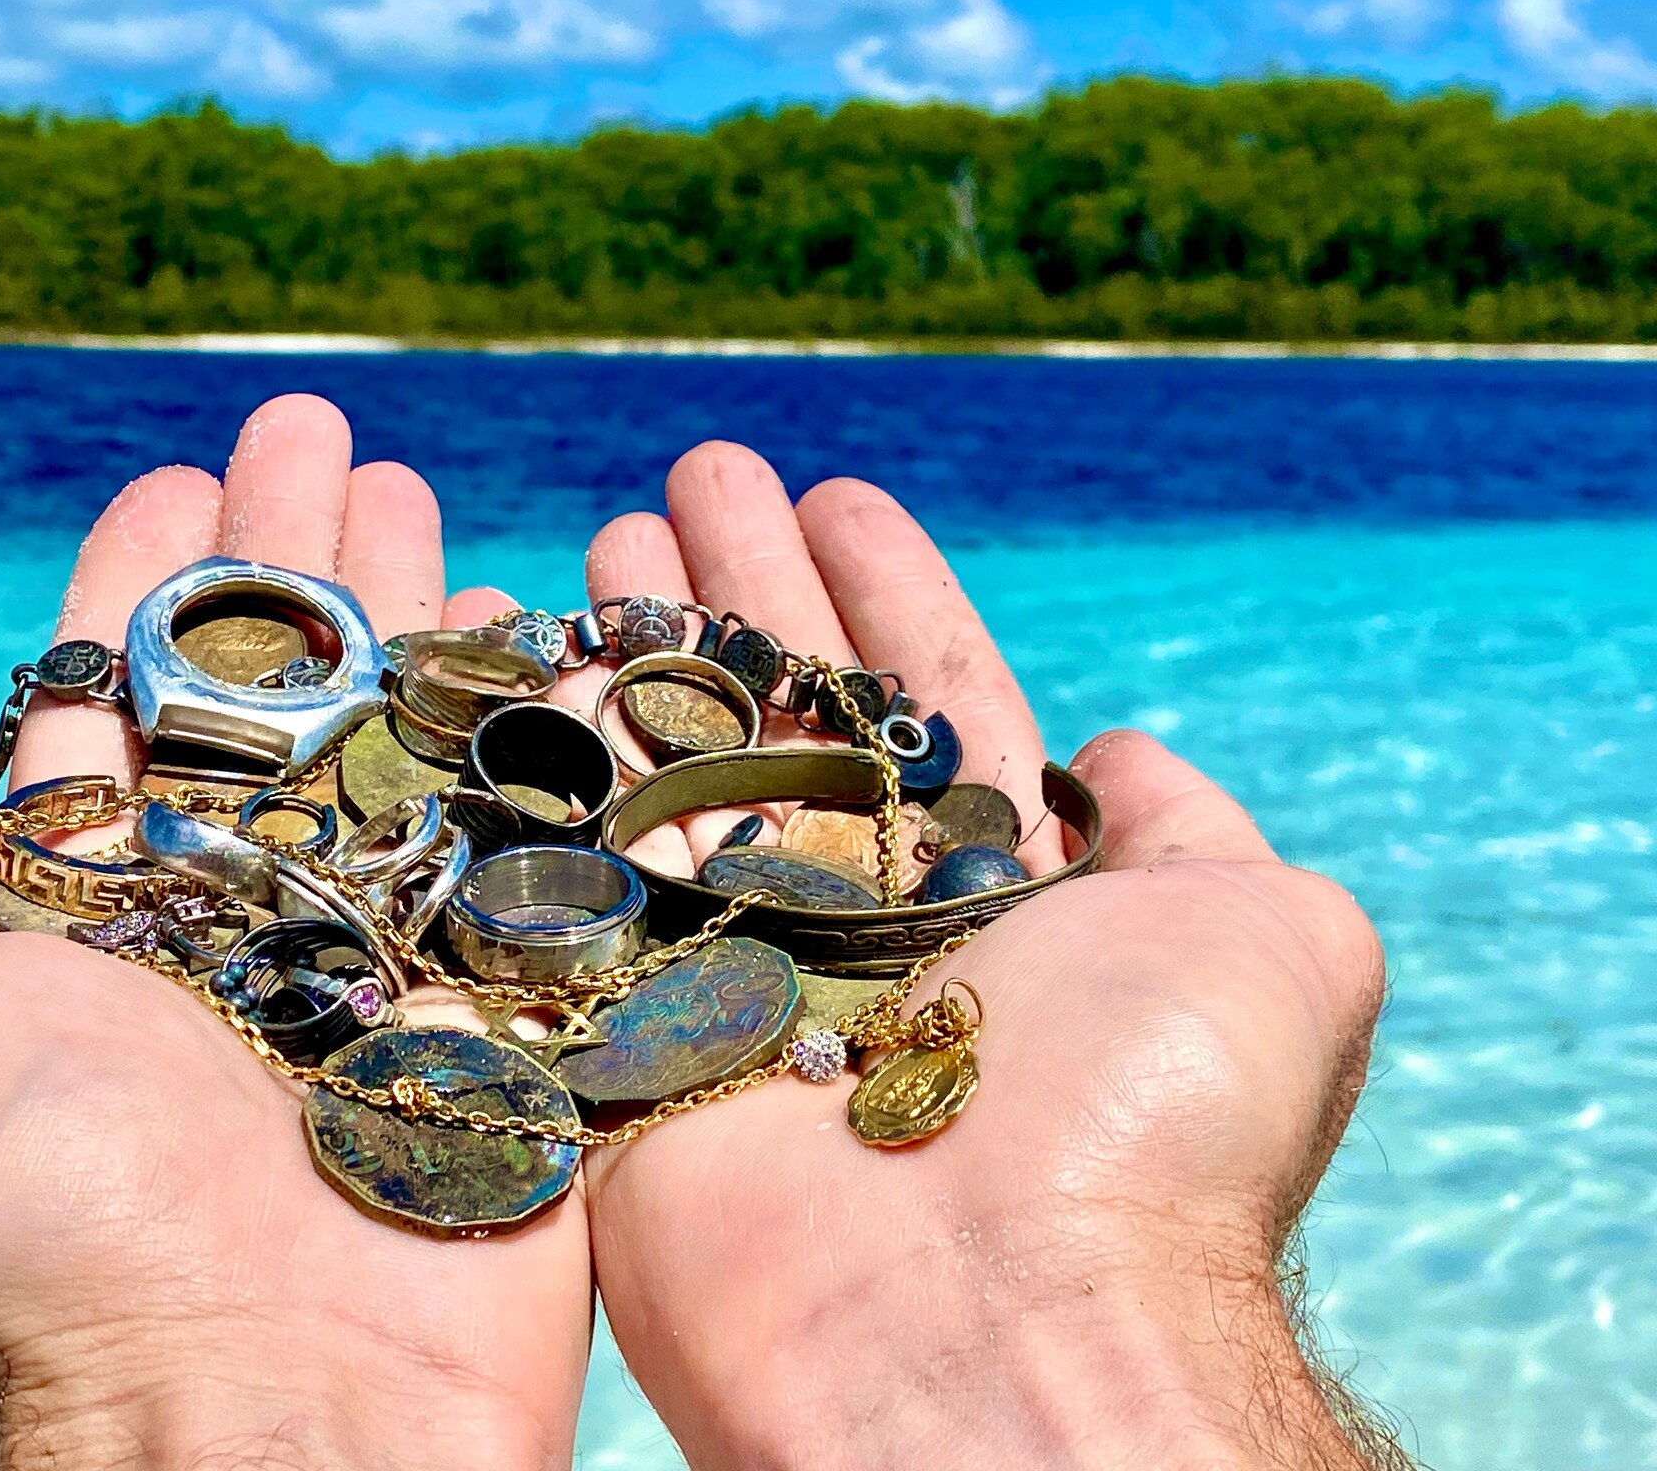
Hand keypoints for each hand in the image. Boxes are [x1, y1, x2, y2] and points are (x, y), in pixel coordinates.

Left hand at [0, 398, 592, 1470]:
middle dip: (288, 555)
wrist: (270, 1405)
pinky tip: (531, 617)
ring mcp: (376, 945)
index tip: (180, 476)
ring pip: (389, 731)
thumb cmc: (40, 1237)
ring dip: (405, 601)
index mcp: (85, 918)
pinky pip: (516, 821)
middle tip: (318, 424)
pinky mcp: (498, 986)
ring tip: (413, 482)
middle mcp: (233, 918)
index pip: (115, 702)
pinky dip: (522, 716)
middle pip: (267, 691)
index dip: (144, 582)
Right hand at [572, 444, 1387, 1469]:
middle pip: (789, 717)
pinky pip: (578, 864)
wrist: (987, 1330)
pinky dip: (556, 755)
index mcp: (1002, 893)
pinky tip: (527, 647)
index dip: (884, 591)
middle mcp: (862, 923)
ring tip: (607, 530)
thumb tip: (1124, 760)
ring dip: (645, 642)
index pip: (932, 699)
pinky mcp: (624, 1026)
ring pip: (680, 770)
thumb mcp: (1277, 941)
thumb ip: (1205, 830)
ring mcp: (736, 969)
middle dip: (744, 586)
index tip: (834, 492)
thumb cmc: (1148, 1130)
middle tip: (694, 473)